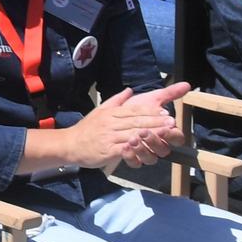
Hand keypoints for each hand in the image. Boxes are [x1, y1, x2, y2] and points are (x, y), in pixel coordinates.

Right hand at [64, 88, 182, 169]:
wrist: (69, 144)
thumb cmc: (86, 129)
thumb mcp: (100, 110)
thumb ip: (116, 100)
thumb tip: (129, 90)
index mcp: (111, 113)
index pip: (134, 110)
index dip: (150, 111)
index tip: (165, 112)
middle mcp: (111, 123)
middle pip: (136, 121)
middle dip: (155, 121)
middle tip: (171, 121)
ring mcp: (109, 137)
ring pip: (133, 133)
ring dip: (151, 133)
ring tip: (165, 133)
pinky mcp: (108, 150)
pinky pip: (124, 148)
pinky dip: (136, 146)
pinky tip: (148, 145)